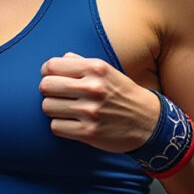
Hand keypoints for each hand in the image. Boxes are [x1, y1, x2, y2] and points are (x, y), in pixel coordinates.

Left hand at [40, 51, 160, 152]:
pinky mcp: (89, 132)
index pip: (52, 66)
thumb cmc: (122, 94)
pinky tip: (70, 123)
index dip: (47, 73)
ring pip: (47, 107)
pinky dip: (60, 125)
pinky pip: (55, 127)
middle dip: (48, 91)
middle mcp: (92, 88)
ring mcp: (90, 111)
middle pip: (45, 86)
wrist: (148, 122)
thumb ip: (81, 63)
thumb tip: (57, 61)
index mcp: (95, 68)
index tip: (53, 78)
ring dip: (53, 109)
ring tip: (65, 110)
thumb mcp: (107, 71)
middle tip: (58, 96)